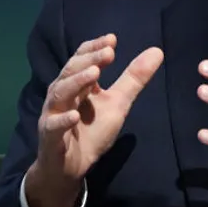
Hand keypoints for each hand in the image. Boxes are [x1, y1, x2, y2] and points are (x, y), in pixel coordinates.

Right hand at [26, 34, 163, 206]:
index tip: (112, 40)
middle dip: (89, 60)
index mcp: (77, 84)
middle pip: (71, 71)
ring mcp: (54, 114)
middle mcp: (62, 94)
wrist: (71, 166)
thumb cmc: (91, 132)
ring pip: (61, 93)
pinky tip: (75, 115)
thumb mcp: (118, 104)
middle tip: (109, 52)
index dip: (94, 48)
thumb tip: (157, 51)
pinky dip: (64, 120)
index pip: (82, 58)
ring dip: (77, 82)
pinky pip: (54, 126)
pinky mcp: (50, 136)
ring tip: (95, 73)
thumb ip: (134, 79)